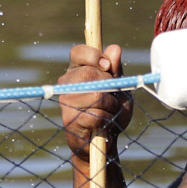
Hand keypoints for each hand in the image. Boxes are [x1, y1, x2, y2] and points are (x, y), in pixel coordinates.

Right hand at [58, 44, 132, 160]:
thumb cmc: (112, 109)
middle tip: (113, 96)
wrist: (107, 139)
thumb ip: (116, 69)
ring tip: (109, 111)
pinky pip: (96, 114)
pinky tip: (103, 123)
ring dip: (111, 105)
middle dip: (109, 85)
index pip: (78, 52)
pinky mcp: (70, 120)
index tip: (107, 66)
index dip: (93, 55)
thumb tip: (114, 48)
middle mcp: (67, 83)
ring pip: (95, 95)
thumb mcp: (120, 87)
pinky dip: (108, 119)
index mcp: (77, 70)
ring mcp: (66, 101)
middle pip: (89, 73)